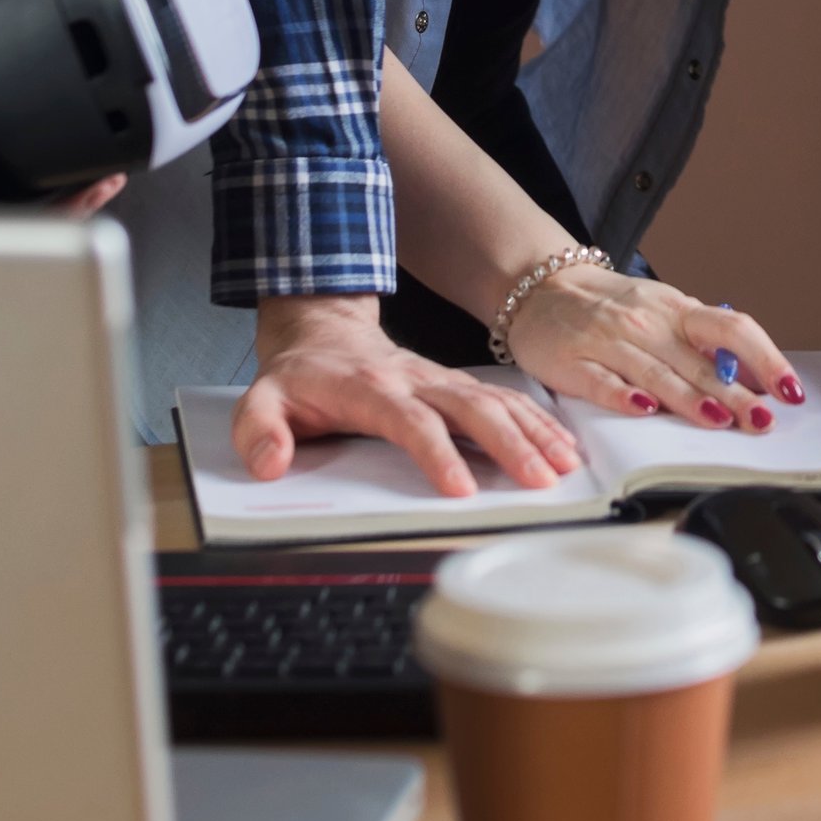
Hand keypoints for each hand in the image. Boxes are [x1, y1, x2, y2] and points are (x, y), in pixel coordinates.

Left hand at [235, 295, 584, 493]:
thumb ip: (258, 430)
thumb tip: (270, 464)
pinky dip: (537, 419)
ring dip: (533, 432)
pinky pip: (505, 397)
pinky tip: (561, 443)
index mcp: (370, 389)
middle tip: (538, 480)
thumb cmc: (298, 377)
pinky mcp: (455, 384)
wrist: (321, 331)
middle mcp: (414, 380)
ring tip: (563, 466)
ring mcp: (440, 379)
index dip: (438, 454)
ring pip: (496, 400)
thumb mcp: (260, 399)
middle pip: (470, 408)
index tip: (461, 489)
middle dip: (509, 444)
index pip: (411, 422)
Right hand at [500, 263, 806, 429]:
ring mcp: (609, 342)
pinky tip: (642, 410)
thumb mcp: (663, 313)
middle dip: (736, 393)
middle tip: (763, 420)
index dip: (765, 358)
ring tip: (719, 419)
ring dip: (689, 398)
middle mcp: (648, 324)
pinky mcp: (573, 362)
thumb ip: (702, 344)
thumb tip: (754, 377)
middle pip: (700, 360)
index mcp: (677, 310)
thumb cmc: (611, 306)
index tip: (789, 389)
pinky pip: (601, 381)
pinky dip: (622, 395)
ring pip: (657, 372)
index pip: (733, 329)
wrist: (540, 286)